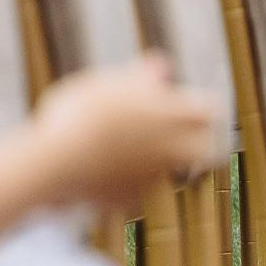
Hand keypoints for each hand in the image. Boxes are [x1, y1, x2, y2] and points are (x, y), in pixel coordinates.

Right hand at [33, 55, 220, 213]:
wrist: (54, 163)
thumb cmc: (77, 114)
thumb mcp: (105, 84)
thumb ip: (138, 77)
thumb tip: (162, 66)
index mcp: (170, 114)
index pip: (211, 109)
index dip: (203, 106)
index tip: (193, 105)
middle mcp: (172, 148)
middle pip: (209, 150)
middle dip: (200, 144)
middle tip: (181, 137)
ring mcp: (154, 177)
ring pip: (172, 170)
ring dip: (160, 162)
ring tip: (129, 149)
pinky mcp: (131, 200)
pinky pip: (136, 190)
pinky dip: (124, 181)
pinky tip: (98, 170)